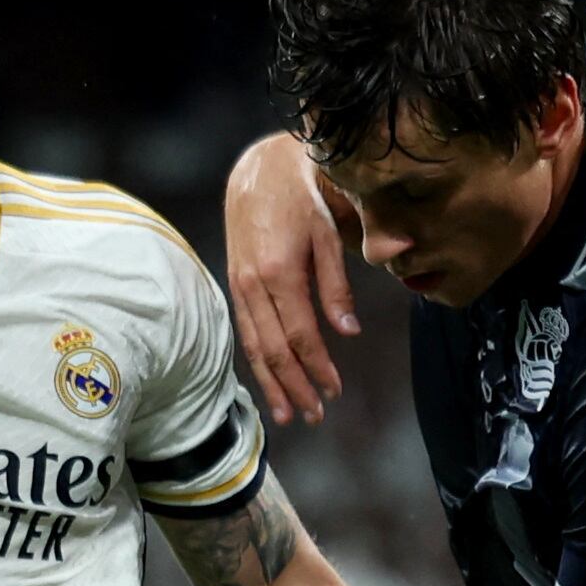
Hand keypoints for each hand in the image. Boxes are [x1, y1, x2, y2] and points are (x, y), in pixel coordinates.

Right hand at [223, 134, 358, 423]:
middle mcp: (254, 285)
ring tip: (288, 415)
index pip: (300, 335)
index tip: (335, 392)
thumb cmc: (303, 195)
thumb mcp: (328, 233)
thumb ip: (336, 285)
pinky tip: (270, 381)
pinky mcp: (236, 285)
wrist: (259, 168)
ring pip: (255, 346)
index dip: (318, 367)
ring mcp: (240, 286)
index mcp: (280, 271)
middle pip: (274, 350)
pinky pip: (246, 332)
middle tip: (314, 417)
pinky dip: (259, 361)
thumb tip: (349, 333)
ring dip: (272, 383)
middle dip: (294, 387)